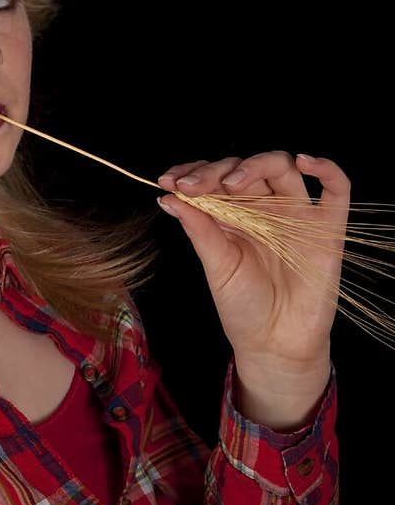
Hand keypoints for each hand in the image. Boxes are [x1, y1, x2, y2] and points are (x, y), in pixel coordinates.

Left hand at [156, 151, 349, 372]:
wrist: (276, 343)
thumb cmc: (244, 307)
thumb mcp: (217, 267)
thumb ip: (199, 230)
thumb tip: (168, 197)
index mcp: (233, 216)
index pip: (215, 179)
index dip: (193, 173)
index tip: (169, 181)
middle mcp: (264, 209)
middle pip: (245, 168)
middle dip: (216, 171)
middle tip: (192, 185)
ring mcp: (296, 215)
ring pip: (283, 168)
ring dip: (256, 165)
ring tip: (231, 182)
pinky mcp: (327, 227)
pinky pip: (336, 189)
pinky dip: (326, 168)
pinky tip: (305, 161)